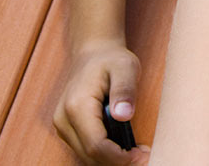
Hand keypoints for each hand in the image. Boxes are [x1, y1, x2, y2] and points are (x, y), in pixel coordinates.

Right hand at [53, 41, 148, 163]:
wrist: (92, 53)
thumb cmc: (111, 59)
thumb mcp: (125, 67)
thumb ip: (125, 90)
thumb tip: (124, 115)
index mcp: (77, 106)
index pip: (96, 145)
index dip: (120, 157)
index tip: (143, 155)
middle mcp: (64, 120)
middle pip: (90, 155)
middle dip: (118, 162)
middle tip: (145, 156)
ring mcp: (63, 126)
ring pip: (86, 156)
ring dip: (111, 160)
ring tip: (138, 153)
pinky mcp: (68, 129)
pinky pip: (85, 149)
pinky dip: (105, 154)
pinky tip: (125, 149)